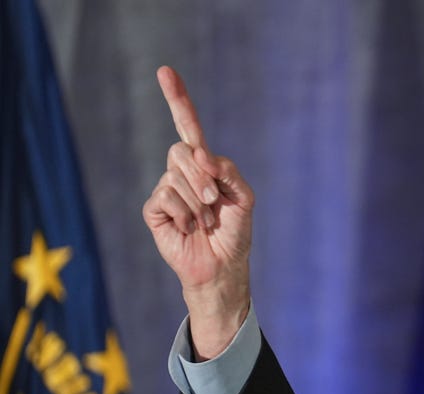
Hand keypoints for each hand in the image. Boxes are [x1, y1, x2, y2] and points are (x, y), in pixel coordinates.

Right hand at [143, 66, 253, 358]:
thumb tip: (204, 157)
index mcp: (205, 166)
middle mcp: (183, 173)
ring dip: (197, 200)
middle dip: (202, 175)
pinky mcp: (154, 210)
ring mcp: (166, 190)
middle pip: (182, 150)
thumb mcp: (244, 199)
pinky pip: (164, 197)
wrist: (222, 267)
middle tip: (214, 201)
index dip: (178, 100)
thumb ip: (230, 172)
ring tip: (205, 221)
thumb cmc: (235, 234)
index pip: (188, 127)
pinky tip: (189, 228)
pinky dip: (183, 214)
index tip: (165, 71)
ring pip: (175, 174)